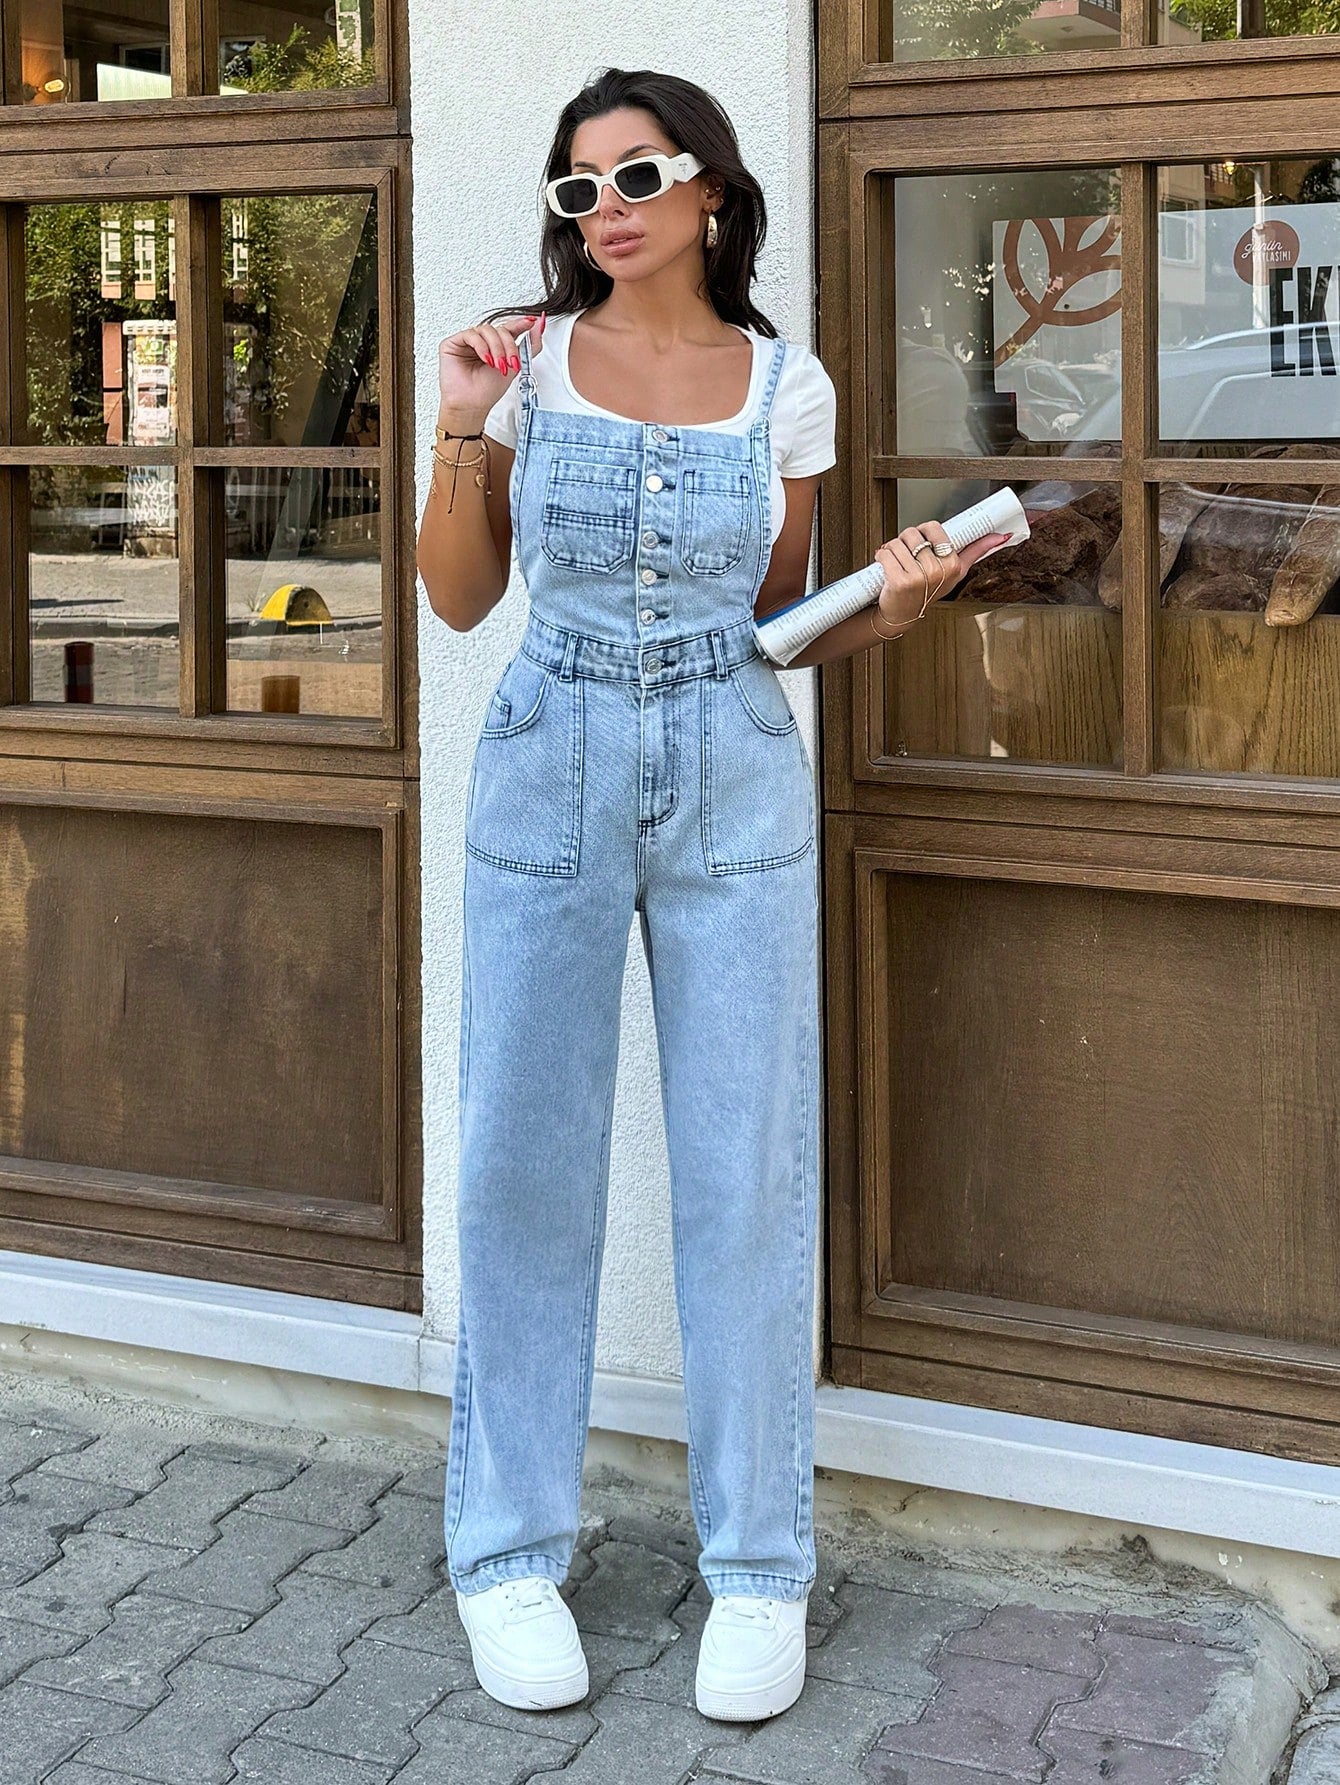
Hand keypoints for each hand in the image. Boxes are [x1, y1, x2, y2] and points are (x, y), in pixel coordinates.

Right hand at [436, 312, 545, 423]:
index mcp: (496, 346)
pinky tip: (486, 359)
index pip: (508, 329)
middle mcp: (482, 341)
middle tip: (511, 363)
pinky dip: (481, 346)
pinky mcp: (453, 342)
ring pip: (487, 330)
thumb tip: (539, 324)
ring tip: (498, 365)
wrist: (472, 405)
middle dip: (508, 345)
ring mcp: (467, 341)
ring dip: (496, 348)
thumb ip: (530, 345)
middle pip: (500, 329)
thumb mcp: (516, 365)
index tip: (532, 322)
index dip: (520, 324)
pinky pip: (471, 334)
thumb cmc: (488, 390)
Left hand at [873, 521, 1011, 627]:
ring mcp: (919, 578)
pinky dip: (881, 555)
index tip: (927, 540)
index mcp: (954, 565)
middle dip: (907, 540)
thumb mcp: (956, 572)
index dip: (925, 531)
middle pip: (914, 532)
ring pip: (897, 542)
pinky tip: (885, 565)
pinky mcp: (899, 581)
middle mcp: (938, 572)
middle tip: (908, 556)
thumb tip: (1001, 537)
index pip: (935, 528)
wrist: (902, 615)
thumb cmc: (928, 591)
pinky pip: (885, 552)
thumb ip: (976, 551)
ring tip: (897, 562)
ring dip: (892, 549)